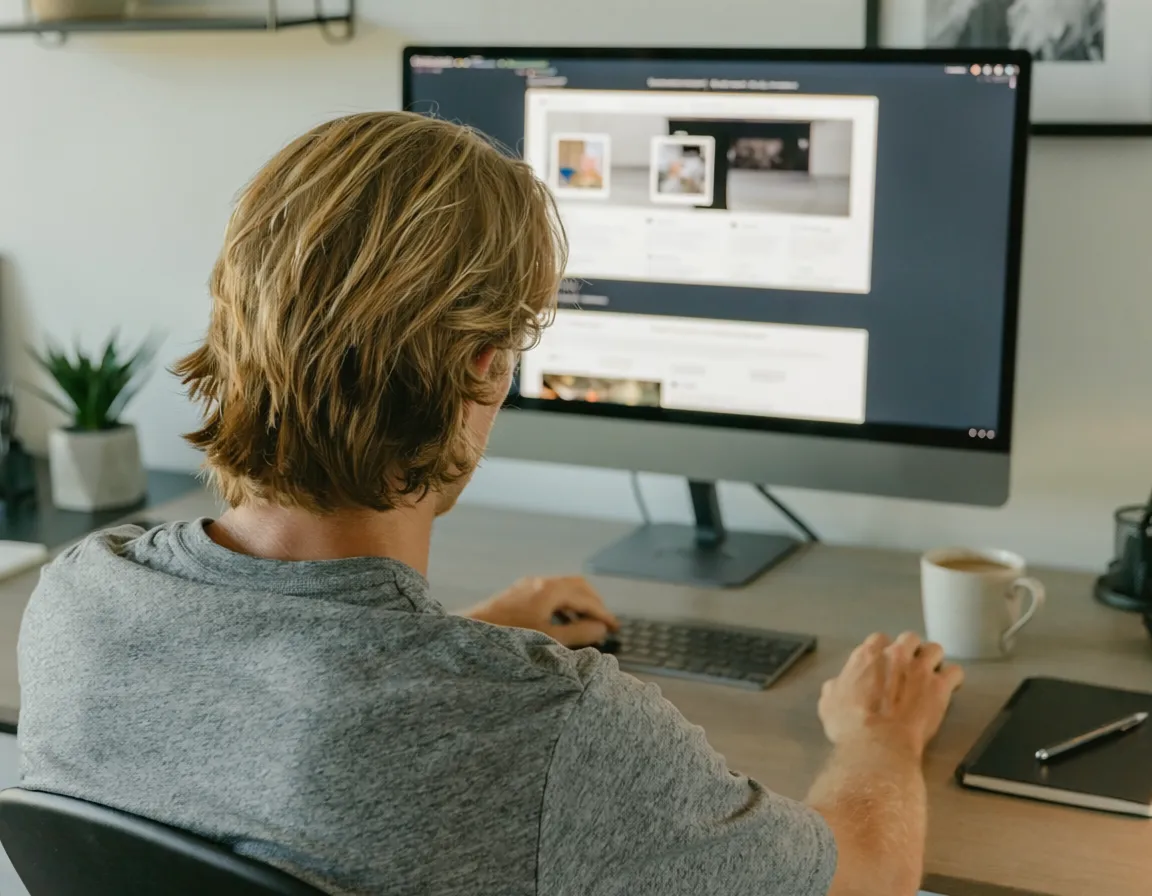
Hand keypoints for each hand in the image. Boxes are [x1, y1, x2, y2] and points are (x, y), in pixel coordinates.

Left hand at [463, 576, 619, 647]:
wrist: (471, 630)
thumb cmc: (509, 636)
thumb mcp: (549, 639)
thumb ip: (579, 633)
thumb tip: (601, 628)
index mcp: (551, 590)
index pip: (587, 599)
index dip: (604, 614)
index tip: (615, 628)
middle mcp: (541, 582)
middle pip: (579, 586)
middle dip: (594, 603)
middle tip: (604, 623)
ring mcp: (529, 584)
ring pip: (564, 587)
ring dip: (579, 603)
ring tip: (586, 626)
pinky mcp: (520, 592)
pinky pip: (550, 592)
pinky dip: (564, 605)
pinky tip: (562, 623)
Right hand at [818, 631, 963, 758]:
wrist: (877, 744)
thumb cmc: (850, 725)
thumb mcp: (829, 703)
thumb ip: (836, 687)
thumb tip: (837, 685)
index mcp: (867, 655)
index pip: (879, 639)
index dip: (883, 652)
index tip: (884, 665)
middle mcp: (895, 655)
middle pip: (909, 638)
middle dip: (910, 650)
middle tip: (909, 668)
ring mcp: (920, 668)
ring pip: (935, 649)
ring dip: (933, 660)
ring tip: (931, 675)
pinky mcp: (940, 686)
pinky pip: (955, 672)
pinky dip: (953, 679)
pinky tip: (949, 688)